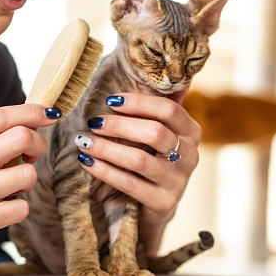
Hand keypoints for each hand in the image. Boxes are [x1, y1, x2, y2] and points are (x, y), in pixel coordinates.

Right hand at [0, 104, 60, 259]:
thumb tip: (22, 128)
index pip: (0, 118)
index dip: (31, 111)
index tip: (50, 114)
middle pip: (22, 138)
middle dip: (38, 144)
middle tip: (30, 156)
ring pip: (27, 175)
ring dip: (25, 181)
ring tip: (8, 187)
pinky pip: (21, 208)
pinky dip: (17, 209)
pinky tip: (0, 209)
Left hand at [76, 92, 201, 253]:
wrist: (158, 203)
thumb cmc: (154, 159)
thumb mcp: (161, 134)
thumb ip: (156, 109)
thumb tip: (145, 71)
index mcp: (191, 132)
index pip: (169, 110)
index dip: (139, 103)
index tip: (111, 101)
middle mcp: (191, 155)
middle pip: (155, 132)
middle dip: (120, 126)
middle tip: (93, 122)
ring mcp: (179, 180)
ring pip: (139, 160)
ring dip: (107, 149)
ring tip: (83, 142)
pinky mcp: (164, 202)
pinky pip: (130, 183)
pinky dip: (105, 171)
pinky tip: (87, 162)